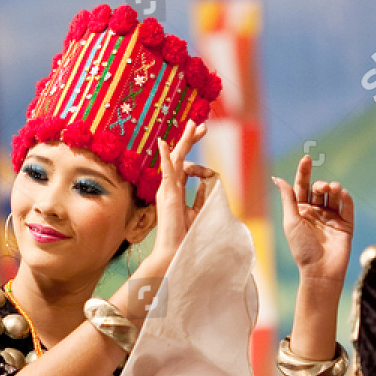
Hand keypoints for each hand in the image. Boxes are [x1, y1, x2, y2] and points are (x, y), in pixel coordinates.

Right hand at [139, 121, 215, 275]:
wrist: (174, 251)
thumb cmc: (184, 235)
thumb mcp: (198, 210)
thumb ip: (201, 195)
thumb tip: (209, 180)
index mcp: (174, 191)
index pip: (186, 168)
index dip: (200, 167)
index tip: (211, 174)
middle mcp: (168, 187)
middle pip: (180, 157)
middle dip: (190, 140)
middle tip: (201, 125)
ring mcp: (167, 189)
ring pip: (176, 159)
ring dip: (185, 140)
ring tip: (193, 124)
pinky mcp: (167, 194)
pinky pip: (166, 171)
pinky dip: (166, 157)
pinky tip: (164, 143)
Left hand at [271, 155, 353, 286]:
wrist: (320, 270)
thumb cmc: (302, 248)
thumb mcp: (291, 221)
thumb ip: (288, 198)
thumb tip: (277, 178)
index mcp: (301, 211)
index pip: (302, 186)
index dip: (304, 172)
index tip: (306, 158)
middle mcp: (316, 212)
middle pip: (319, 189)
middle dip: (320, 184)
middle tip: (322, 187)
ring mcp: (331, 218)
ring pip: (334, 195)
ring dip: (334, 188)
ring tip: (333, 188)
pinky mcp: (345, 224)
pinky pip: (347, 207)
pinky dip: (346, 199)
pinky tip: (343, 194)